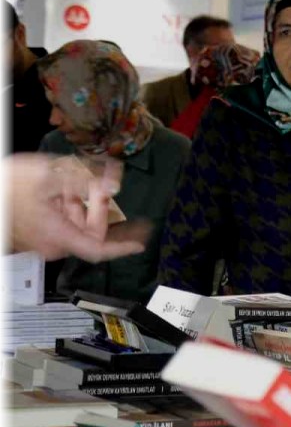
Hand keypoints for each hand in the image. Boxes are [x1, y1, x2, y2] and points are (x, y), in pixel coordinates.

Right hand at [7, 154, 149, 262]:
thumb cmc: (6, 188)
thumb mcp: (50, 176)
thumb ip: (87, 181)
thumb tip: (113, 183)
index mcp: (58, 235)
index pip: (99, 250)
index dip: (122, 247)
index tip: (140, 242)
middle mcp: (52, 243)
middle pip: (89, 229)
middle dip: (98, 205)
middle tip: (100, 184)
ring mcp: (41, 240)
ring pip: (74, 223)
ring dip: (80, 201)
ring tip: (73, 180)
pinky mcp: (34, 233)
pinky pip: (59, 221)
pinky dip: (66, 204)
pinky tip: (59, 187)